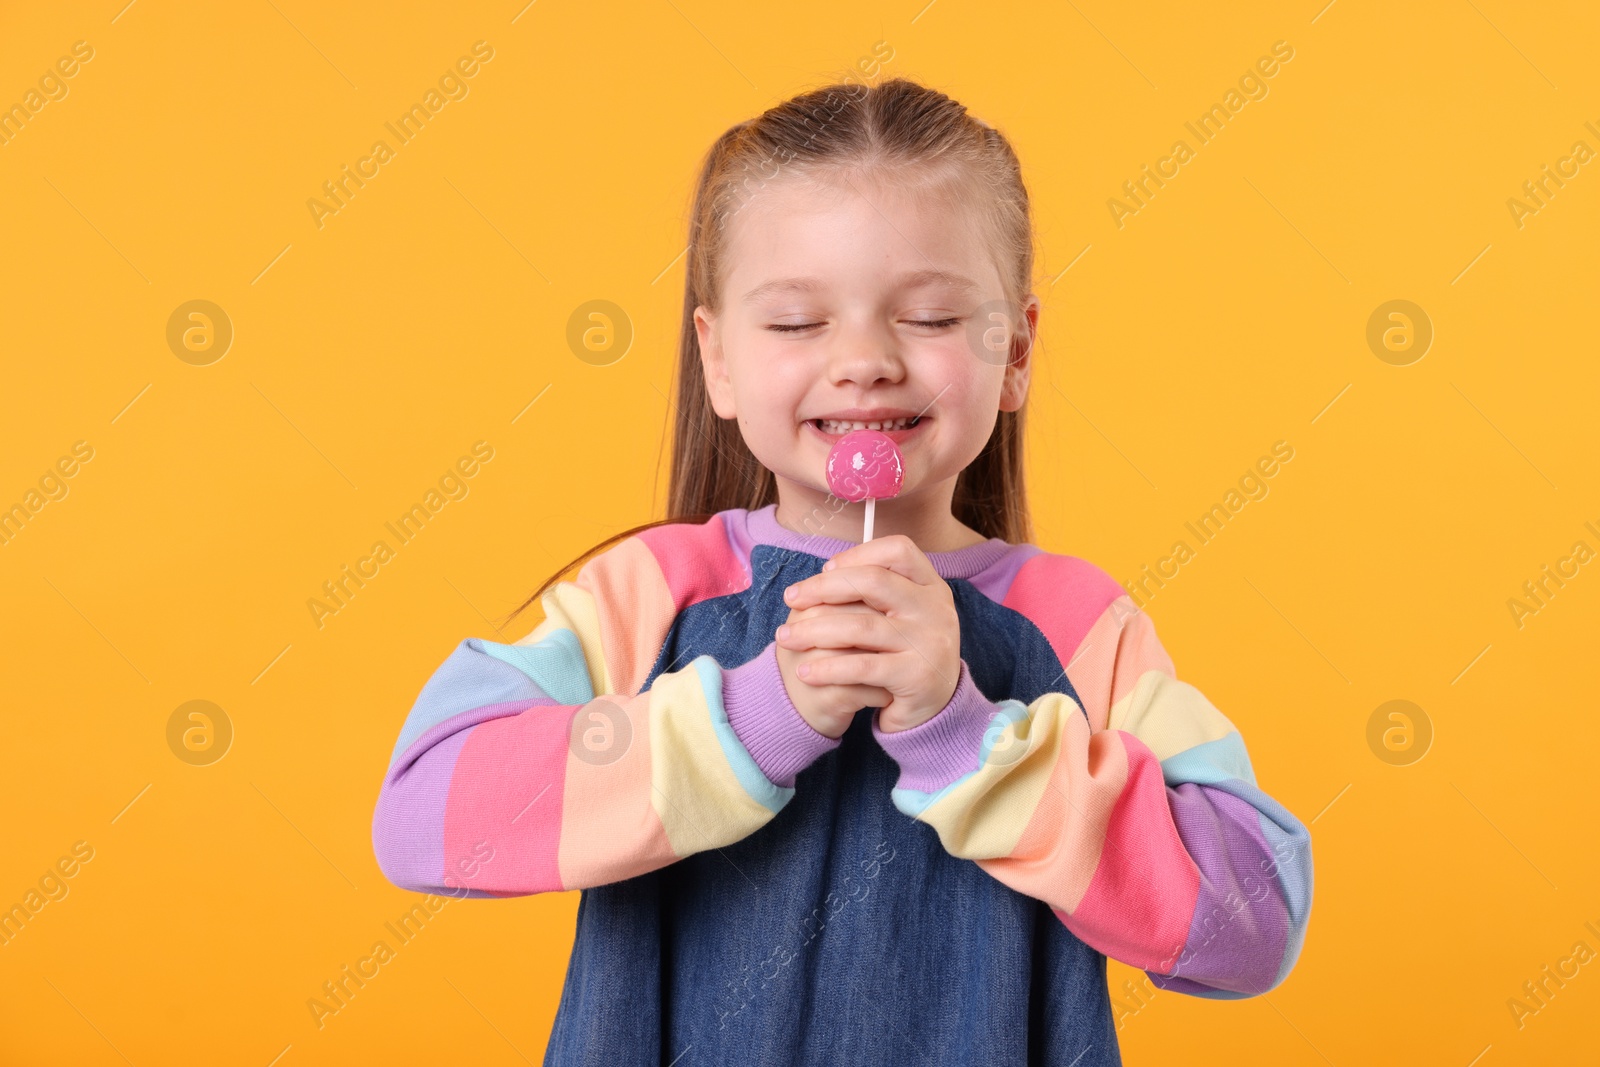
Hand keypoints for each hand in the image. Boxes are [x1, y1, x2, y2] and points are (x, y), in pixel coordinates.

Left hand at [776, 534, 960, 732]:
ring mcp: (928, 642)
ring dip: (814, 631)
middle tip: (792, 599)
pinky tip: (806, 672)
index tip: (825, 569)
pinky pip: (862, 666)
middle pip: (873, 581)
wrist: (934, 708)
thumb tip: (823, 575)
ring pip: (860, 627)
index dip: (857, 554)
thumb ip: (873, 592)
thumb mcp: (899, 616)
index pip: (898, 551)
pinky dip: (828, 668)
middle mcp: (935, 609)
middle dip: (824, 588)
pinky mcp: (916, 676)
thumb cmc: (904, 653)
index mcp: (930, 586)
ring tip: (786, 639)